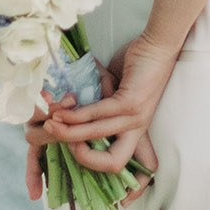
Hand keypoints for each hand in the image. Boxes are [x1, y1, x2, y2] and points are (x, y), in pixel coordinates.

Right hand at [39, 32, 175, 178]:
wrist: (158, 46)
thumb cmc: (137, 67)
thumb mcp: (117, 94)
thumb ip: (100, 107)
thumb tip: (71, 113)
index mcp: (135, 130)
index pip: (117, 162)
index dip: (93, 162)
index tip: (72, 148)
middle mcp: (138, 128)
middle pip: (113, 162)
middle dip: (83, 158)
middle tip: (61, 143)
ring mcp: (136, 116)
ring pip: (97, 134)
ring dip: (70, 132)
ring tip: (51, 125)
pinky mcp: (131, 102)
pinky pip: (98, 113)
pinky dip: (77, 115)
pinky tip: (63, 112)